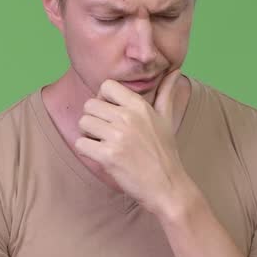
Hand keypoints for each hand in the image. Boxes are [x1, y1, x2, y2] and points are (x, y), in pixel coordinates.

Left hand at [73, 70, 192, 215]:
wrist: (167, 186)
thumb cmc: (165, 153)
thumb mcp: (167, 119)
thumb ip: (166, 93)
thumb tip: (175, 70)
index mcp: (140, 106)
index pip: (106, 86)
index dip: (103, 99)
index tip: (110, 113)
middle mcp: (128, 117)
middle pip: (89, 105)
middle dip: (94, 119)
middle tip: (107, 133)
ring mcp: (118, 136)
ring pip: (83, 123)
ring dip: (89, 135)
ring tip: (105, 144)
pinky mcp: (108, 156)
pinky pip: (81, 144)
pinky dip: (86, 151)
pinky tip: (102, 156)